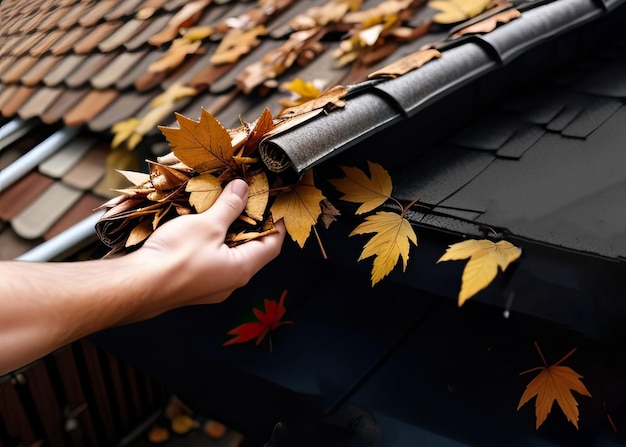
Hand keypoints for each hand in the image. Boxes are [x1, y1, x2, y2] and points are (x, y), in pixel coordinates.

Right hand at [134, 178, 285, 308]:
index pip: (273, 245)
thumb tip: (244, 189)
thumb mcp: (208, 224)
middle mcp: (230, 281)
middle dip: (252, 225)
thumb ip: (229, 206)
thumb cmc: (176, 257)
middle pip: (252, 250)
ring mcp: (211, 286)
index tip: (277, 205)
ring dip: (229, 232)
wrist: (136, 286)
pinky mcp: (192, 284)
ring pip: (229, 255)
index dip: (277, 224)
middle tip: (250, 202)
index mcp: (242, 269)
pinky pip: (211, 260)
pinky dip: (212, 242)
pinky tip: (201, 227)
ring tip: (225, 209)